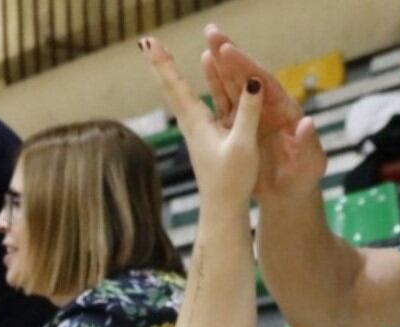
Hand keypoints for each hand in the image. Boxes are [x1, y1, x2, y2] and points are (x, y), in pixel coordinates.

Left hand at [142, 36, 261, 210]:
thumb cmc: (232, 181)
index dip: (163, 62)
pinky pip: (191, 107)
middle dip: (161, 63)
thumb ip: (247, 112)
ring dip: (170, 75)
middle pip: (172, 87)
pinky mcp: (203, 141)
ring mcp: (195, 133)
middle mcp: (191, 125)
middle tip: (147, 43)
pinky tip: (182, 92)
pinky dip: (183, 91)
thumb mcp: (243, 145)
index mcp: (197, 123)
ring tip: (161, 57)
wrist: (223, 210)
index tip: (149, 42)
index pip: (176, 85)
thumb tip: (252, 80)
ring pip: (179, 97)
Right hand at [201, 25, 324, 200]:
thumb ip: (309, 144)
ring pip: (235, 86)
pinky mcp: (240, 127)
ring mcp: (253, 116)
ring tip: (206, 46)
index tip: (229, 51)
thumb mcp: (311, 165)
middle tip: (212, 33)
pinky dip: (216, 86)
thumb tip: (306, 123)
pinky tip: (206, 68)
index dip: (247, 67)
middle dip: (231, 56)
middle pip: (248, 77)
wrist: (289, 197)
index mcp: (285, 113)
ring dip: (221, 66)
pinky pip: (226, 103)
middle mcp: (269, 109)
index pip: (266, 85)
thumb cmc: (304, 181)